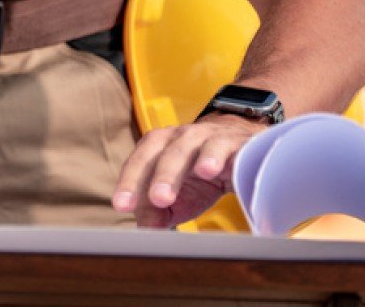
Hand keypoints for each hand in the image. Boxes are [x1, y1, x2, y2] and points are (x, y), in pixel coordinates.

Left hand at [111, 113, 266, 227]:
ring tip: (171, 192)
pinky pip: (223, 146)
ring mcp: (207, 135)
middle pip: (163, 152)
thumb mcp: (181, 197)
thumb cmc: (202, 175)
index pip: (140, 162)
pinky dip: (215, 156)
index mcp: (160, 146)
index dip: (129, 182)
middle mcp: (180, 136)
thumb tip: (144, 230)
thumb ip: (158, 211)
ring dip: (179, 167)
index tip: (122, 206)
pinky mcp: (234, 141)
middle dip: (157, 176)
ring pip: (189, 146)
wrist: (242, 149)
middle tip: (155, 200)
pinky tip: (209, 171)